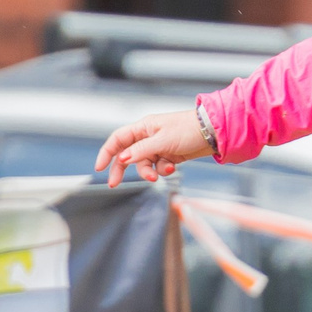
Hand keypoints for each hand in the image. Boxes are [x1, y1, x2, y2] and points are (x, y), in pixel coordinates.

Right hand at [95, 110, 212, 186]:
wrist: (212, 133)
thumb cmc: (189, 129)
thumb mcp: (163, 140)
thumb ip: (141, 151)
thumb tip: (123, 159)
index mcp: (143, 127)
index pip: (117, 139)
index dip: (107, 152)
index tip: (99, 167)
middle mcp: (148, 137)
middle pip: (127, 155)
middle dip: (122, 169)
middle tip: (114, 184)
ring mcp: (158, 147)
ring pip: (144, 164)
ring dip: (149, 172)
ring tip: (160, 173)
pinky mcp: (168, 156)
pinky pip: (158, 167)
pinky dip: (163, 170)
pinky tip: (172, 167)